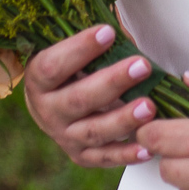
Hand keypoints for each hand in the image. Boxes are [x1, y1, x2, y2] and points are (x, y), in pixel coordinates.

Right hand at [23, 24, 158, 167]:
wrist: (49, 104)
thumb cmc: (68, 68)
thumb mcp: (69, 50)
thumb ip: (92, 42)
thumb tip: (122, 32)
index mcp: (39, 80)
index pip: (54, 66)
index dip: (80, 49)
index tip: (108, 32)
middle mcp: (47, 111)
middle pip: (78, 99)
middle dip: (113, 82)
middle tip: (141, 66)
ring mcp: (64, 136)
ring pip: (94, 131)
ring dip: (123, 119)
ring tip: (149, 106)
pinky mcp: (81, 155)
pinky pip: (104, 158)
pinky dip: (126, 154)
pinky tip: (146, 148)